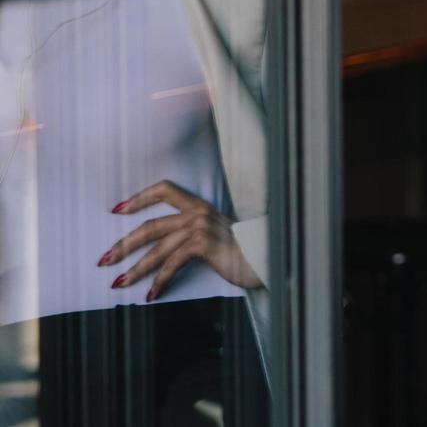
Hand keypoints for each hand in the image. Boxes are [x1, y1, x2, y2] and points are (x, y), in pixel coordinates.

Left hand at [98, 180, 262, 301]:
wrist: (265, 258)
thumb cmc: (242, 251)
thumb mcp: (216, 234)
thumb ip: (194, 233)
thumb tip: (163, 247)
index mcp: (200, 206)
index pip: (165, 189)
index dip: (140, 197)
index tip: (117, 209)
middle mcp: (198, 213)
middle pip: (150, 226)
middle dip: (123, 245)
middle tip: (104, 260)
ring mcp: (200, 228)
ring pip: (156, 249)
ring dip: (134, 269)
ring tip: (118, 283)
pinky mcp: (202, 245)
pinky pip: (171, 265)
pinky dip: (158, 282)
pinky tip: (150, 295)